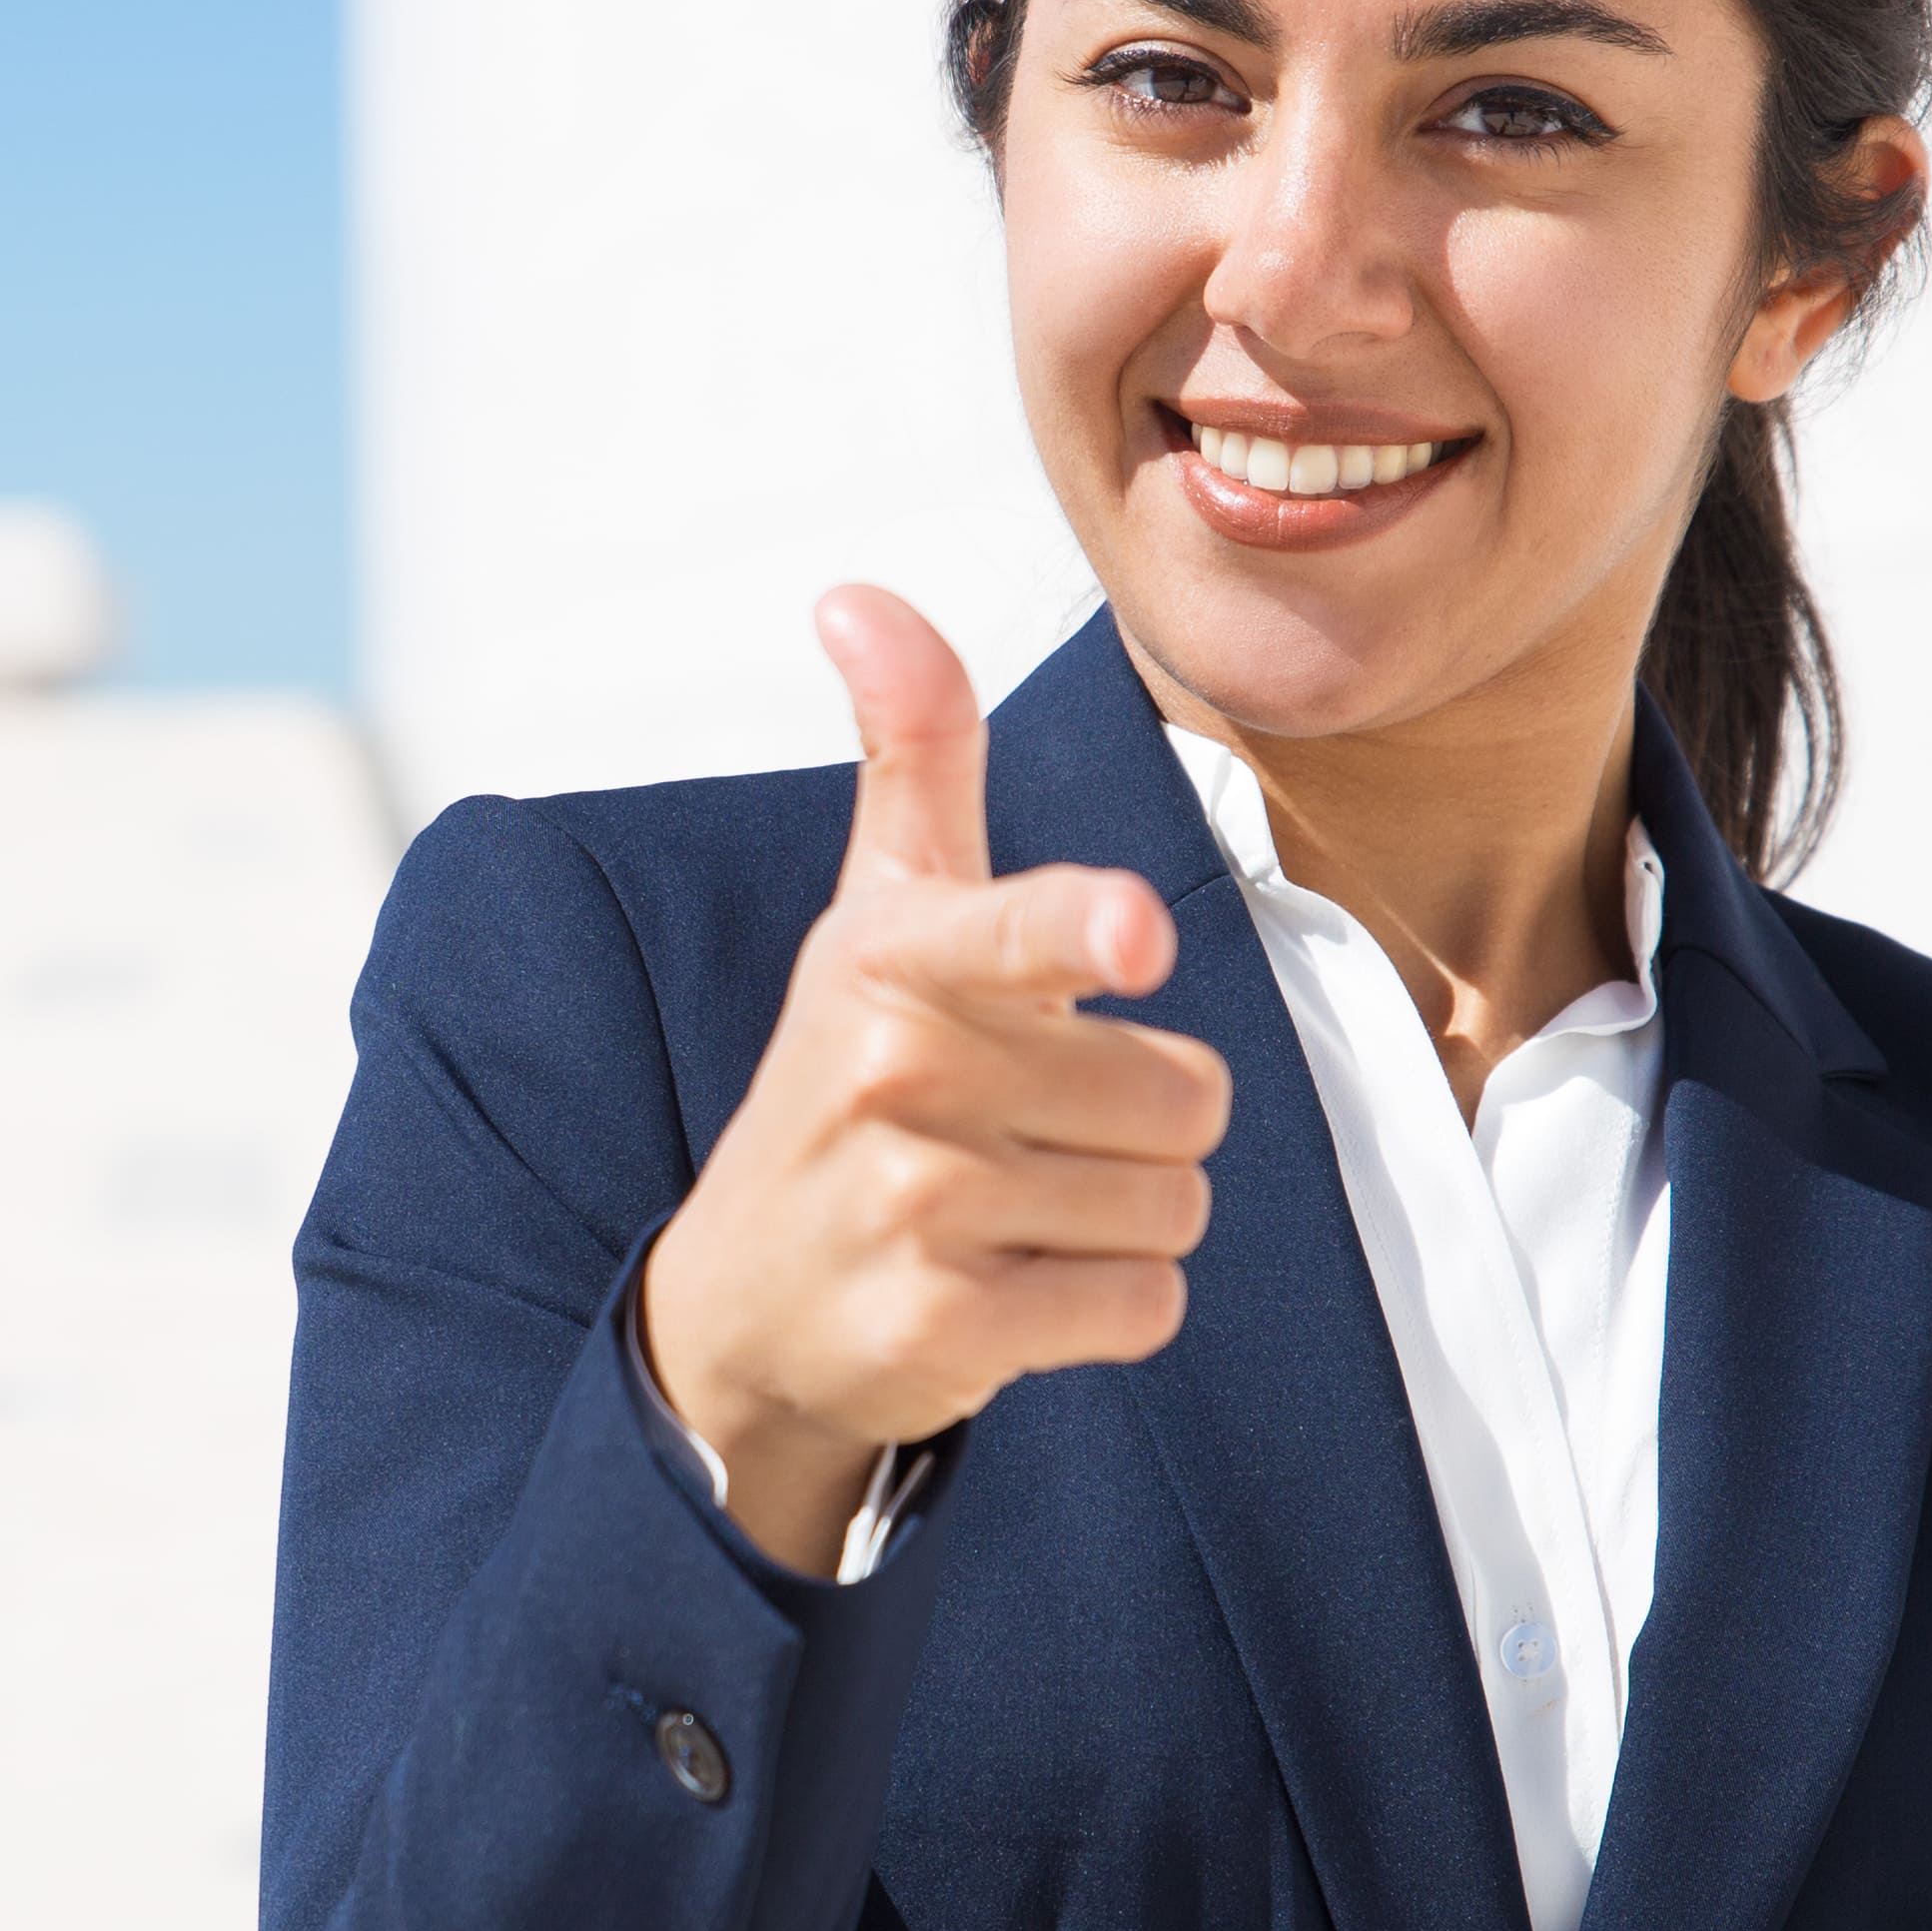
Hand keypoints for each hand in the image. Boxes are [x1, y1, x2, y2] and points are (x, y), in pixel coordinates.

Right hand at [637, 589, 1232, 1574]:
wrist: (747, 1309)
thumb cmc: (847, 1087)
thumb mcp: (875, 916)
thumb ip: (911, 754)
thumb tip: (858, 596)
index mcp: (896, 960)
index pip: (1011, 927)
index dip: (1080, 928)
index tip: (1129, 932)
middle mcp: (898, 1078)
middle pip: (1184, 1092)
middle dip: (1138, 1122)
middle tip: (1024, 1134)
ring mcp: (915, 1213)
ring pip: (1175, 1203)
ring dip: (1124, 1218)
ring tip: (1014, 1212)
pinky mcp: (944, 1334)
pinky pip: (1142, 1306)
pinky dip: (1107, 1309)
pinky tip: (1013, 1290)